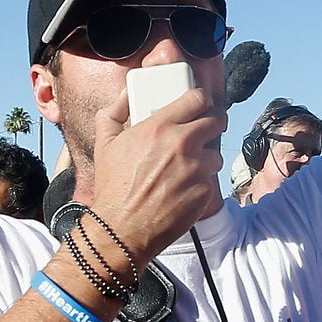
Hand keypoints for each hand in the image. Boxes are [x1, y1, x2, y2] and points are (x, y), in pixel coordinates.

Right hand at [86, 84, 226, 260]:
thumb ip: (114, 111)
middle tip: (203, 130)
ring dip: (205, 158)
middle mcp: (182, 144)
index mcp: (159, 127)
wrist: (122, 229)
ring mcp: (197, 169)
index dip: (200, 100)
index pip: (198, 99)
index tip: (199, 105)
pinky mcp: (205, 192)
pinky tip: (182, 189)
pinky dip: (200, 183)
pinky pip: (211, 180)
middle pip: (217, 120)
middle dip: (212, 123)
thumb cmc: (113, 187)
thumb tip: (126, 92)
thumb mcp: (104, 143)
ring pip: (215, 153)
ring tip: (185, 168)